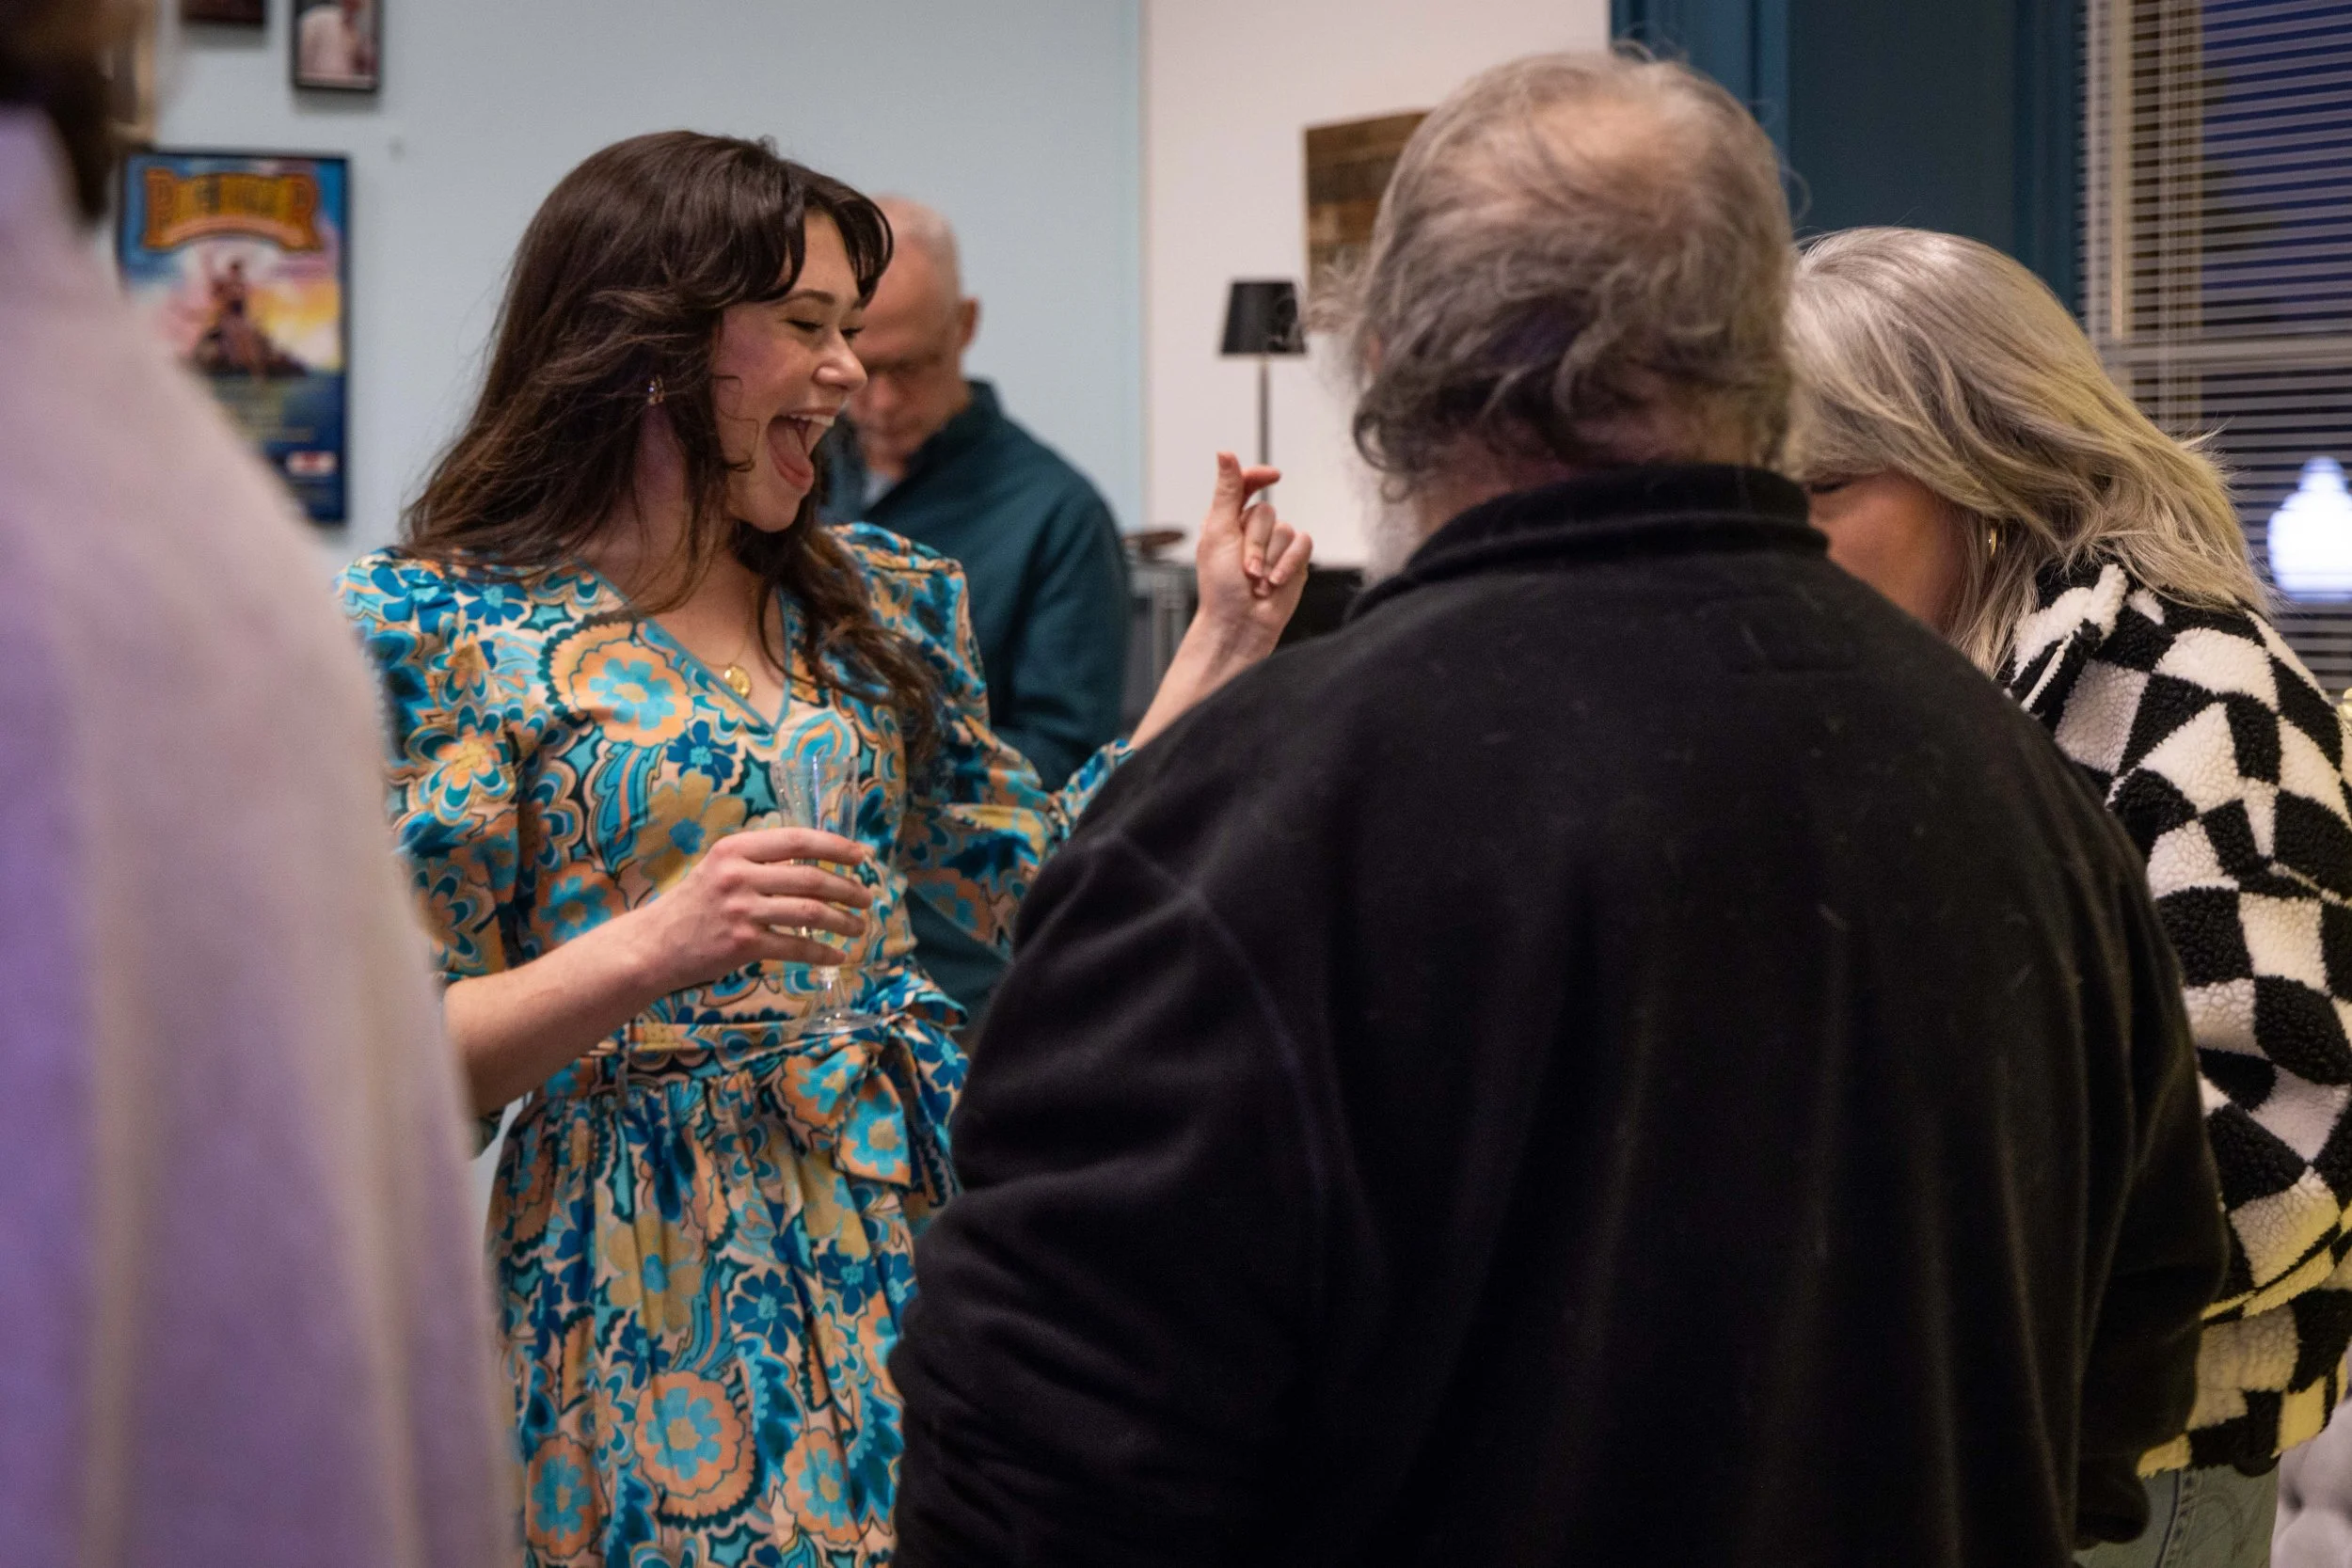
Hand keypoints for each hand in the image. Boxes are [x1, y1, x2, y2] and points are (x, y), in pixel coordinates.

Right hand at [631, 827, 872, 992]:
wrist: (653, 946)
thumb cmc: (693, 905)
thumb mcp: (720, 869)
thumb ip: (760, 862)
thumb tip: (815, 862)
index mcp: (735, 849)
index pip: (797, 839)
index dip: (835, 847)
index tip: (861, 856)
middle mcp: (738, 875)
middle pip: (811, 877)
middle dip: (847, 888)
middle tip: (866, 898)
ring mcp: (741, 909)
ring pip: (810, 912)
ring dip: (843, 920)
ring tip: (859, 927)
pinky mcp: (743, 943)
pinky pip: (796, 947)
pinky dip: (822, 952)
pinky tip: (837, 956)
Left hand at [1191, 452, 1313, 663]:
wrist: (1239, 624)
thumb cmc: (1220, 586)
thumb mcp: (1218, 532)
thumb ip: (1227, 491)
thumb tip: (1225, 452)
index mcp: (1227, 520)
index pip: (1247, 484)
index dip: (1258, 476)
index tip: (1272, 475)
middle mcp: (1252, 530)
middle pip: (1267, 511)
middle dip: (1255, 543)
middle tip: (1244, 569)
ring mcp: (1275, 546)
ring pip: (1286, 530)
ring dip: (1271, 559)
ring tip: (1257, 582)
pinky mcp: (1295, 561)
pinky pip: (1303, 544)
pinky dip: (1289, 564)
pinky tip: (1275, 583)